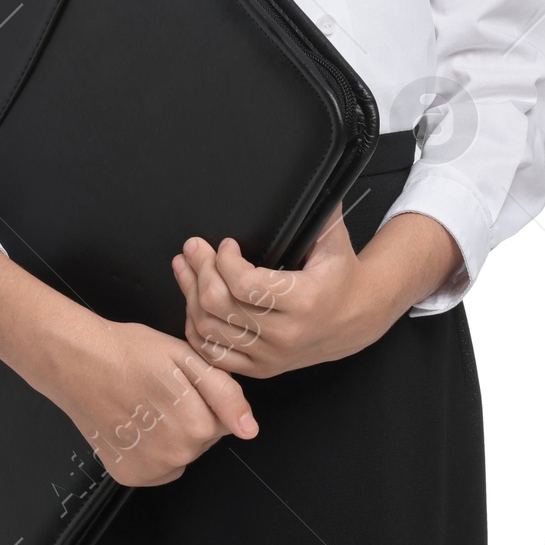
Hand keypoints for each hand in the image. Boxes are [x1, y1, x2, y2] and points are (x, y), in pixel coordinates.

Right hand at [42, 318, 260, 487]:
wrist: (77, 361)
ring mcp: (150, 471)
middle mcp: (175, 457)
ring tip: (145, 403)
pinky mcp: (129, 476)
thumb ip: (225, 394)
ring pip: (181, 453)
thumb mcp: (186, 357)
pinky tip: (134, 423)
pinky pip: (158, 467)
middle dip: (190, 414)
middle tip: (160, 389)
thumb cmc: (130, 352)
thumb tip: (249, 429)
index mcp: (196, 425)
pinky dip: (151, 449)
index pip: (224, 420)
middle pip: (202, 439)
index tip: (181, 381)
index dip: (204, 397)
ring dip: (171, 433)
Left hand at [172, 202, 461, 377]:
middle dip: (200, 270)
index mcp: (304, 301)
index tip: (225, 244)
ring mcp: (271, 356)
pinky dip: (197, 328)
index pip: (244, 285)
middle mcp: (285, 334)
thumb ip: (316, 208)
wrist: (358, 317)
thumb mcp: (333, 238)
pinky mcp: (261, 368)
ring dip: (191, 295)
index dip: (224, 261)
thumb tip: (305, 176)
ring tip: (185, 268)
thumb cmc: (342, 274)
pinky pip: (214, 354)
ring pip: (210, 330)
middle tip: (193, 248)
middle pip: (220, 306)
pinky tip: (193, 303)